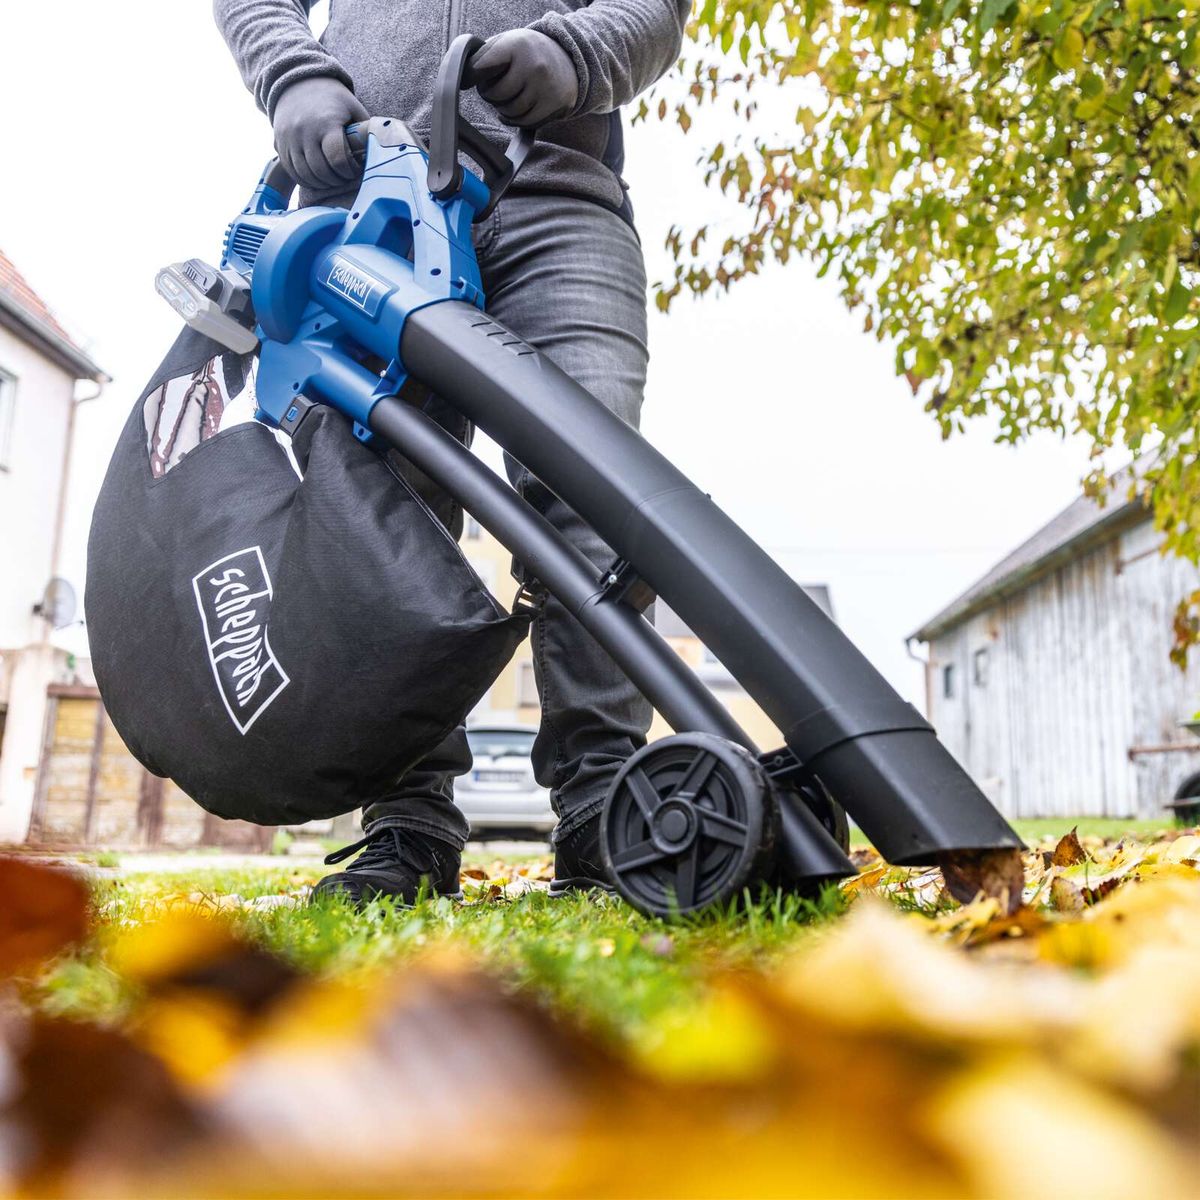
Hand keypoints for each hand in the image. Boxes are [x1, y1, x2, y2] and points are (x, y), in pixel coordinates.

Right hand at [271, 76, 367, 191]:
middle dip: (336, 179)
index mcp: (326, 123)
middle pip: (321, 171)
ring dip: (322, 182)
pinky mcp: (279, 144)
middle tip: (344, 176)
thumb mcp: (353, 108)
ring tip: (332, 177)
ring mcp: (289, 139)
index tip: (354, 169)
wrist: (297, 82)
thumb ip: (364, 131)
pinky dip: (306, 179)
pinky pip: (293, 172)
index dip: (348, 170)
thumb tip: (382, 153)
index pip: (337, 159)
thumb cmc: (333, 99)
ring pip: (306, 175)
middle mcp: (304, 132)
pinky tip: (318, 176)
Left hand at [469, 30, 578, 126]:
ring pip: (510, 112)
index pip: (483, 66)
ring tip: (507, 98)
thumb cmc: (527, 53)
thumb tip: (461, 79)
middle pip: (496, 94)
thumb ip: (484, 56)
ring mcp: (545, 87)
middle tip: (494, 89)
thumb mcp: (507, 42)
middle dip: (490, 95)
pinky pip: (525, 122)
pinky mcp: (553, 105)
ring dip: (503, 110)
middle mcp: (533, 65)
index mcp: (516, 45)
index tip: (466, 79)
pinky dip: (516, 120)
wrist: (568, 59)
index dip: (471, 76)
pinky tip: (516, 111)